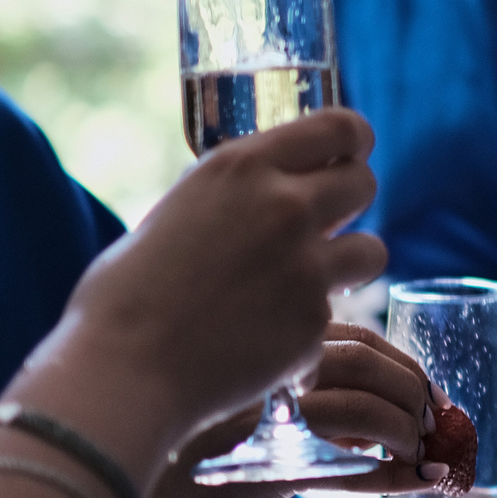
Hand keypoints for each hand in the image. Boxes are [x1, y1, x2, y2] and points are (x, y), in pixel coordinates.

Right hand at [16, 109, 387, 471]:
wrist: (124, 370)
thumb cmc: (125, 296)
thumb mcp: (174, 214)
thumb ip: (224, 202)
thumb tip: (248, 205)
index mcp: (242, 166)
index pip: (339, 128)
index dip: (354, 142)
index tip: (353, 155)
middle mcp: (284, 206)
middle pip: (364, 183)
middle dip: (353, 202)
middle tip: (333, 222)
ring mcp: (305, 265)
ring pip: (372, 250)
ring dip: (350, 263)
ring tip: (315, 280)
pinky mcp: (314, 321)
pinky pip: (334, 315)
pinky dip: (310, 327)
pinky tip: (272, 340)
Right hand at [77, 323, 456, 497]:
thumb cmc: (195, 467)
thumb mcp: (256, 423)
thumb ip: (306, 406)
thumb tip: (384, 418)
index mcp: (267, 353)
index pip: (357, 338)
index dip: (405, 364)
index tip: (435, 393)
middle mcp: (268, 375)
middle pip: (368, 364)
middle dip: (419, 394)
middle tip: (444, 426)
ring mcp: (267, 419)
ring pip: (365, 411)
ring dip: (412, 435)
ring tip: (432, 459)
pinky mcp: (268, 469)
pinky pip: (349, 468)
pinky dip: (394, 476)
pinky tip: (418, 485)